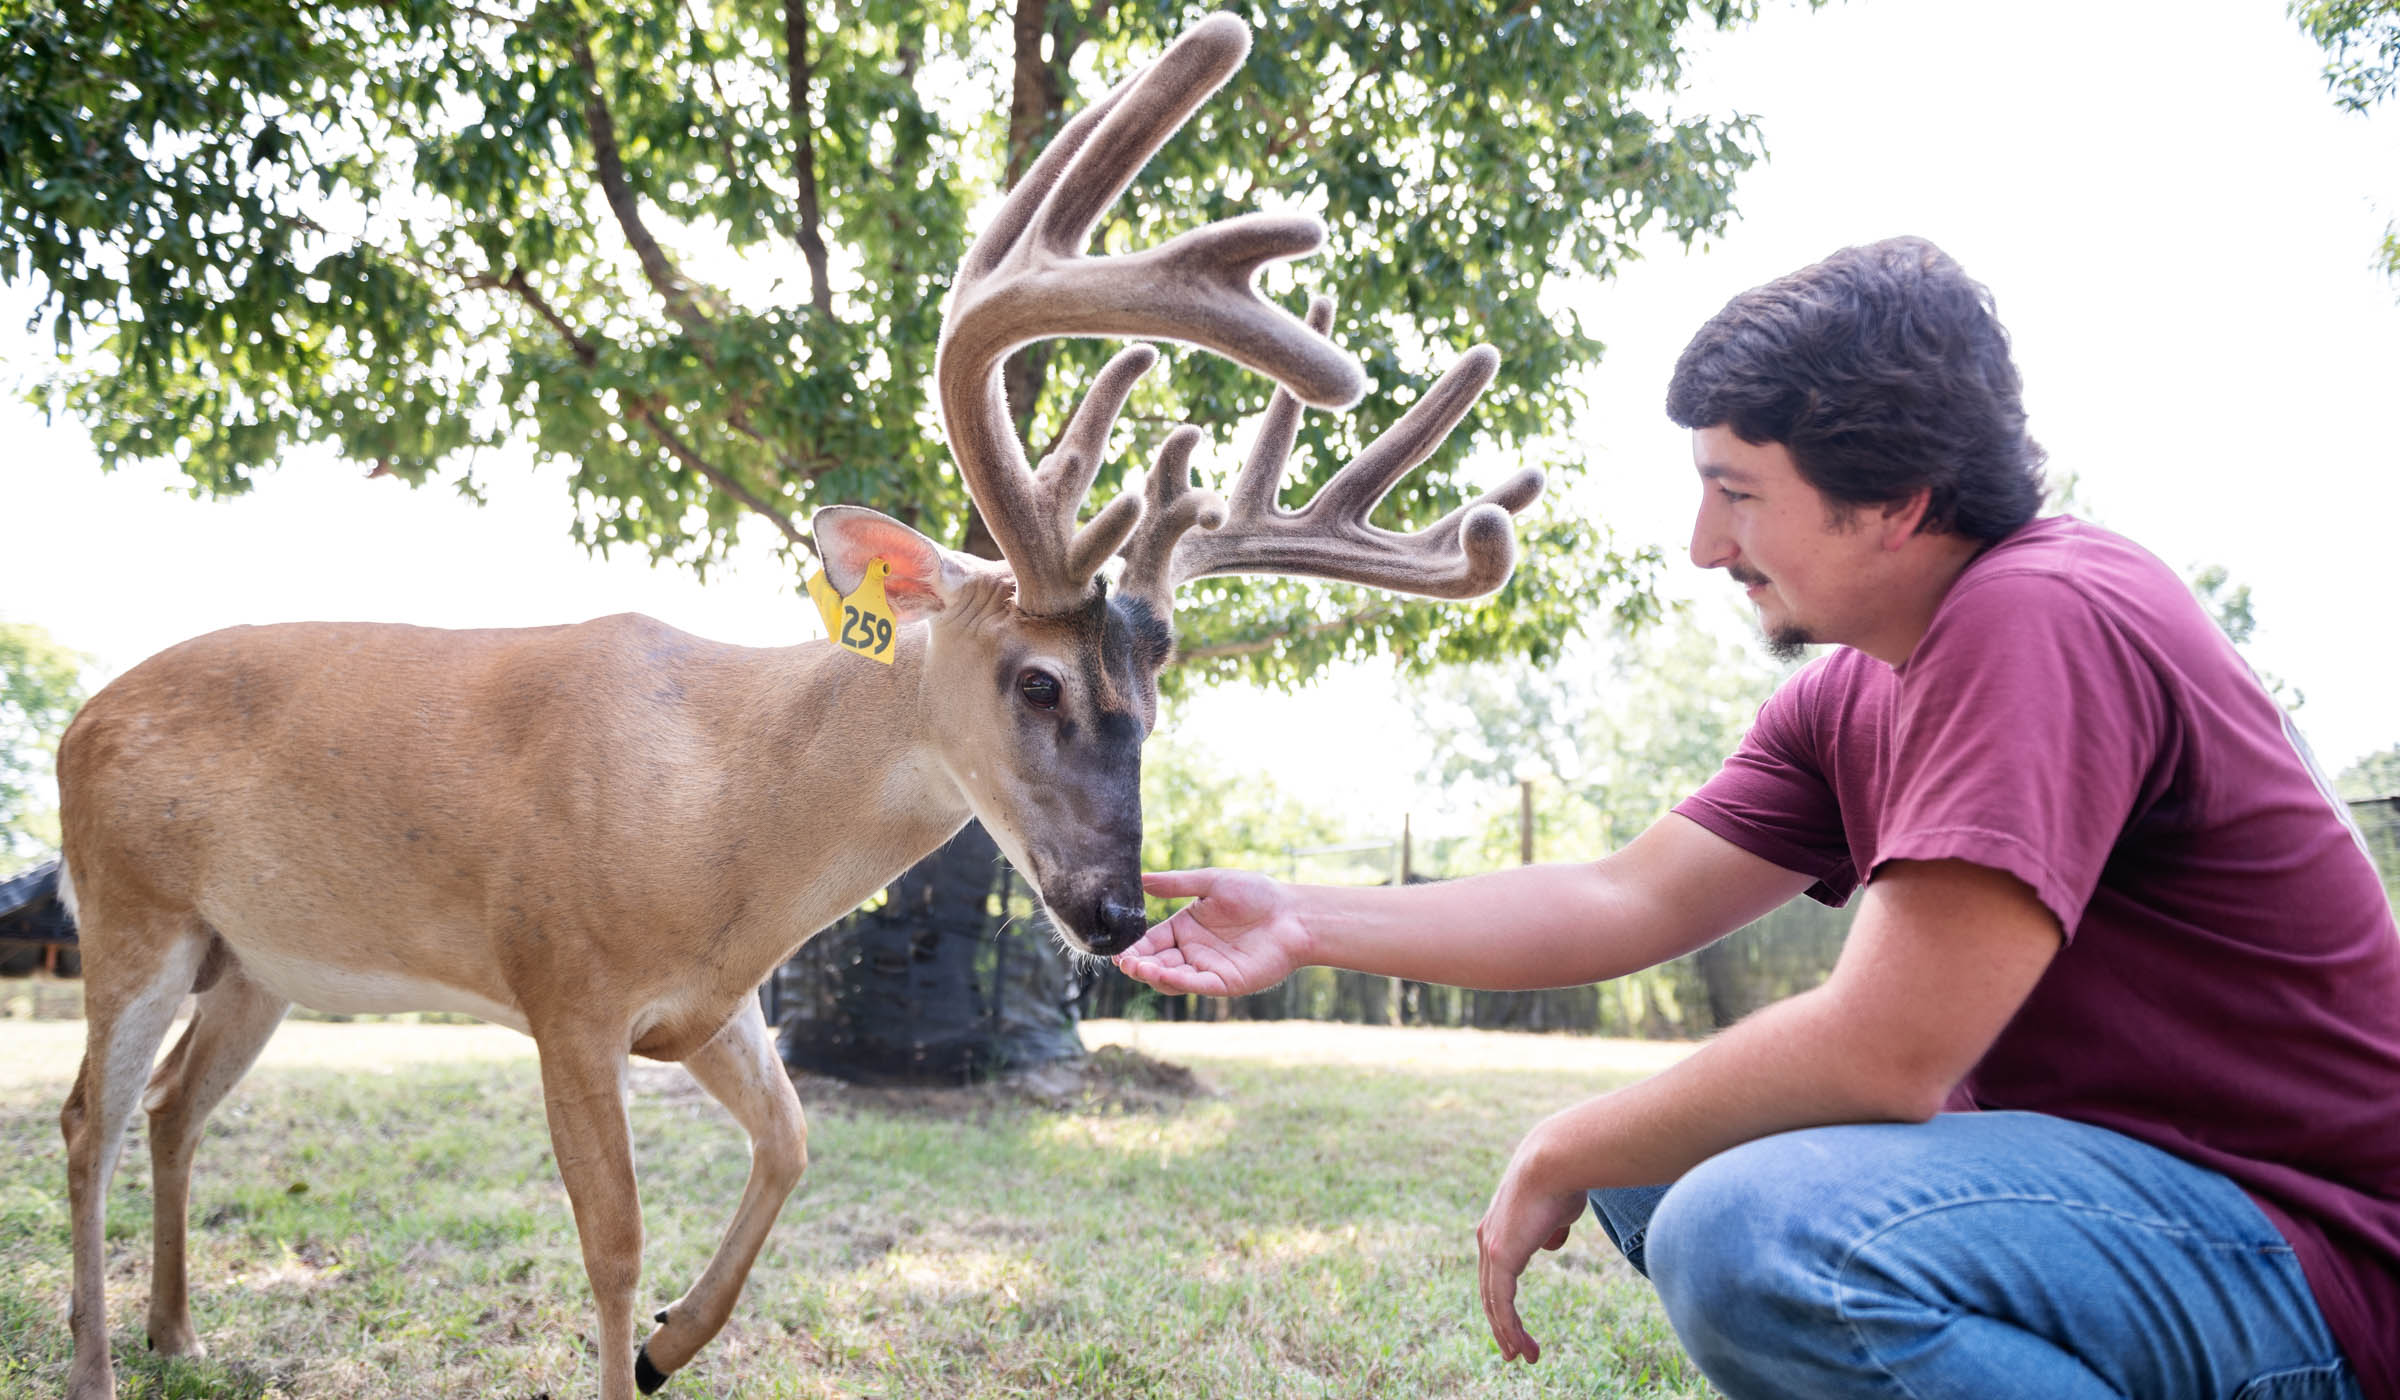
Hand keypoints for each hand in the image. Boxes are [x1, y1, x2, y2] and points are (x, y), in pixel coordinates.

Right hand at [1112, 868, 1306, 996]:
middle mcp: (1192, 951)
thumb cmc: (1257, 894)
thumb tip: (1141, 879)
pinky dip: (1176, 981)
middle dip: (1137, 964)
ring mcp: (1207, 969)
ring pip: (1171, 978)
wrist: (1294, 914)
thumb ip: (1176, 884)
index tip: (1118, 947)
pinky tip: (1160, 973)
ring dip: (1151, 975)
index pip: (1151, 941)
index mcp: (1185, 928)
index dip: (1134, 946)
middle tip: (1124, 960)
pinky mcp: (1224, 982)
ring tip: (1137, 966)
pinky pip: (1196, 984)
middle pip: (1156, 963)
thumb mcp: (1212, 882)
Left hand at [1476, 1121, 1588, 1364]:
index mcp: (1497, 1226)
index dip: (1503, 1299)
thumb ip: (1551, 1228)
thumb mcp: (1557, 1209)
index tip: (1514, 1321)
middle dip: (1502, 1323)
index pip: (1494, 1272)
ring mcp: (1490, 1248)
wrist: (1554, 1161)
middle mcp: (1486, 1238)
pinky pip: (1502, 1302)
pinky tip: (1520, 1346)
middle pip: (1489, 1292)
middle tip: (1513, 1350)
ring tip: (1523, 1357)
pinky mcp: (1500, 1256)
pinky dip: (1510, 1328)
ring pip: (1494, 1303)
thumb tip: (1551, 1242)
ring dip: (1508, 1333)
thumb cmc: (1562, 1179)